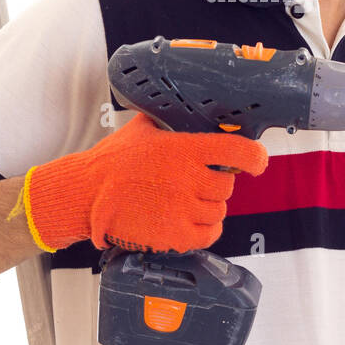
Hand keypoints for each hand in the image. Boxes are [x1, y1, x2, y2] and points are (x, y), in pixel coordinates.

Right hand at [9, 113, 268, 252]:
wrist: (86, 194)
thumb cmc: (111, 162)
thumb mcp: (142, 129)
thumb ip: (168, 122)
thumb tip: (183, 109)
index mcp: (184, 149)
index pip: (237, 150)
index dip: (254, 157)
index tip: (257, 161)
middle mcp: (188, 179)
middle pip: (227, 185)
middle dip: (216, 182)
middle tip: (196, 181)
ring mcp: (183, 209)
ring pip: (219, 209)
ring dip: (208, 206)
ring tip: (185, 201)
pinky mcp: (175, 235)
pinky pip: (210, 233)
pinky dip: (206, 229)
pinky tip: (191, 220)